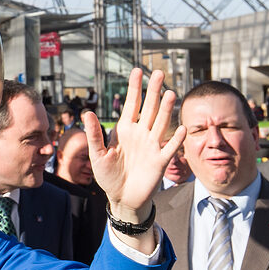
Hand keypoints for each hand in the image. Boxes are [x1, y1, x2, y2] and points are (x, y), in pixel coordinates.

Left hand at [86, 68, 183, 223]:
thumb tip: (87, 113)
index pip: (131, 104)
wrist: (122, 199)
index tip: (137, 70)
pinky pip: (169, 148)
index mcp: (124, 130)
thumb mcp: (97, 155)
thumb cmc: (108, 177)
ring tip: (170, 93)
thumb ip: (94, 134)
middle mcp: (140, 134)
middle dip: (153, 91)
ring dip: (166, 109)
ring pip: (161, 123)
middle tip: (159, 73)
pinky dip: (175, 139)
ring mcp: (151, 146)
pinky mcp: (159, 161)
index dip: (134, 88)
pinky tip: (182, 128)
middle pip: (149, 108)